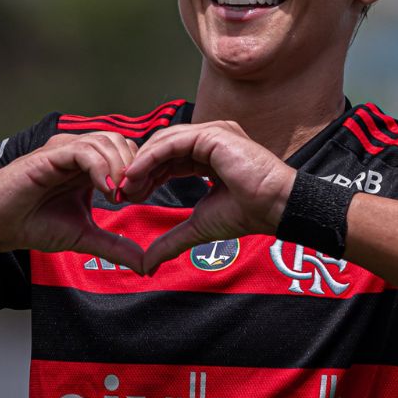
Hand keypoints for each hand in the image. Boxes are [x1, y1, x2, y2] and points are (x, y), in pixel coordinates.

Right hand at [0, 133, 145, 272]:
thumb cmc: (34, 224)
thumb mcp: (83, 237)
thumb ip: (114, 246)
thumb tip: (145, 265)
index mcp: (88, 166)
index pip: (127, 153)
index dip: (139, 173)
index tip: (137, 200)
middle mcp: (78, 153)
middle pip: (121, 142)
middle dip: (133, 168)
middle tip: (129, 197)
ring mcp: (64, 151)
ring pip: (106, 141)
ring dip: (119, 168)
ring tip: (116, 196)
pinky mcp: (49, 155)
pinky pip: (84, 150)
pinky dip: (100, 167)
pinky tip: (104, 190)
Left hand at [119, 121, 295, 273]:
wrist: (274, 208)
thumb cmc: (247, 214)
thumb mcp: (198, 227)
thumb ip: (172, 240)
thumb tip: (148, 264)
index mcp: (209, 155)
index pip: (169, 160)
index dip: (148, 176)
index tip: (130, 196)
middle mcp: (210, 139)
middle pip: (163, 148)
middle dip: (141, 169)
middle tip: (122, 192)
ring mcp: (212, 133)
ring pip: (165, 142)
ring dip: (141, 163)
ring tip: (126, 185)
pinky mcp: (213, 134)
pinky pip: (173, 142)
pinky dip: (151, 157)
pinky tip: (137, 175)